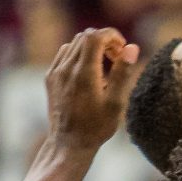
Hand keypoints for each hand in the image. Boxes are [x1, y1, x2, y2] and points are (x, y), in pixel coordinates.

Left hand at [45, 29, 140, 155]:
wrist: (68, 144)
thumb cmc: (96, 127)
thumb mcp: (116, 103)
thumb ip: (123, 73)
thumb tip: (131, 47)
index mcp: (85, 73)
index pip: (96, 36)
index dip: (112, 36)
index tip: (122, 49)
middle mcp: (67, 68)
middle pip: (85, 36)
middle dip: (104, 41)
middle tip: (116, 59)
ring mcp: (56, 72)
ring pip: (74, 43)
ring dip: (91, 47)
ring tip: (103, 66)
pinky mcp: (50, 78)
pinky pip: (64, 54)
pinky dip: (78, 54)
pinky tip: (87, 72)